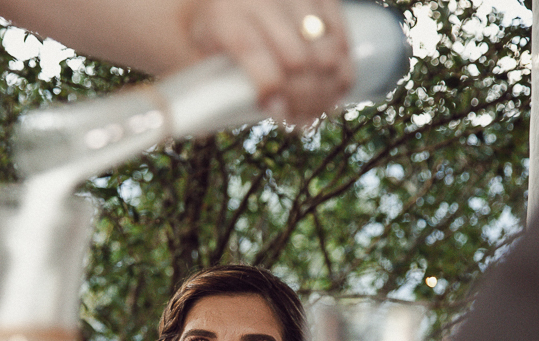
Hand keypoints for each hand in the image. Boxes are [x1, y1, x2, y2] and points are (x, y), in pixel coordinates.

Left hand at [184, 0, 353, 124]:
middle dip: (303, 98)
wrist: (219, 0)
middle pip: (296, 57)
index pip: (254, 53)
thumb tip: (204, 129)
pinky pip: (341, 31)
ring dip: (328, 87)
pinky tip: (337, 88)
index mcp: (225, 15)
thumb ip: (202, 89)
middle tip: (301, 122)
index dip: (272, 89)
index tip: (280, 117)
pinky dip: (344, 64)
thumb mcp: (193, 57)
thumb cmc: (206, 37)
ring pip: (325, 47)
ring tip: (321, 110)